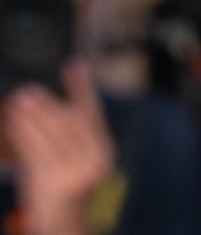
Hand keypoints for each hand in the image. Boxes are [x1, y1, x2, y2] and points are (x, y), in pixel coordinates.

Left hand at [6, 63, 115, 234]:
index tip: (73, 65)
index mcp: (102, 151)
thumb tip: (43, 100)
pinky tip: (14, 121)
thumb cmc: (64, 186)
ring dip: (32, 116)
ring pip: (51, 136)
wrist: (64, 224)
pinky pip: (35, 152)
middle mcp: (95, 161)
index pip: (91, 113)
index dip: (82, 88)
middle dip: (47, 105)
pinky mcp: (54, 183)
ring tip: (18, 100)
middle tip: (28, 90)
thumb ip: (64, 134)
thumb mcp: (72, 159)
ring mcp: (75, 173)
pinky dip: (23, 133)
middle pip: (68, 123)